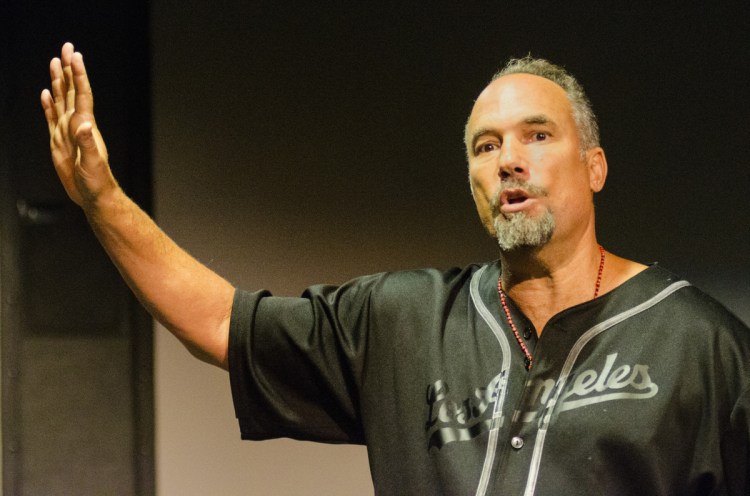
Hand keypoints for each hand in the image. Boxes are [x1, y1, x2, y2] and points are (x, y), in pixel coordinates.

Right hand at [41, 42, 116, 207]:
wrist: (93, 195)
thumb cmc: (97, 182)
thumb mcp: (93, 163)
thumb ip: (88, 143)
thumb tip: (84, 124)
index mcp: (85, 126)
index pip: (81, 94)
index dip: (78, 75)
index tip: (75, 55)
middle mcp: (77, 124)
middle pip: (71, 90)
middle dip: (68, 69)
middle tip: (67, 47)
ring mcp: (67, 131)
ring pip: (61, 100)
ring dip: (58, 81)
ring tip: (55, 62)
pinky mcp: (59, 141)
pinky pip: (51, 118)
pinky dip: (48, 104)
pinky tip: (46, 93)